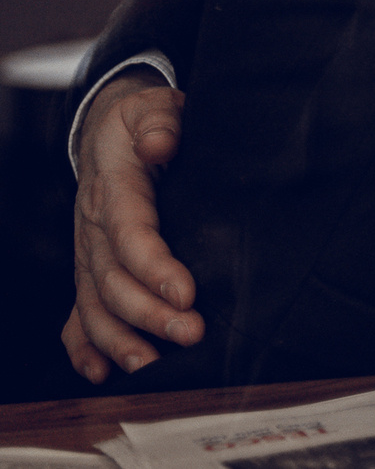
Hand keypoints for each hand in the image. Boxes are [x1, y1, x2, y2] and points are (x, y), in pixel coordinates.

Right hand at [62, 75, 199, 381]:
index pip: (131, 233)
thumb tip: (161, 143)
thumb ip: (160, 121)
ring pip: (94, 304)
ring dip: (119, 338)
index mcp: (114, 190)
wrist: (107, 130)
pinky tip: (102, 372)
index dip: (154, 266)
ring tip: (150, 365)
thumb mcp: (151, 107)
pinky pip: (78, 312)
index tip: (187, 292)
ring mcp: (87, 253)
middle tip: (190, 334)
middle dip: (147, 313)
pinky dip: (84, 346)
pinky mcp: (89, 268)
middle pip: (112, 279)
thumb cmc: (140, 122)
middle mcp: (93, 228)